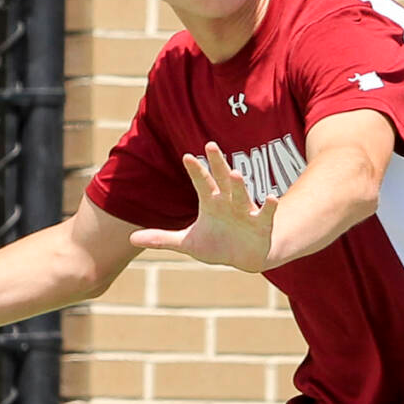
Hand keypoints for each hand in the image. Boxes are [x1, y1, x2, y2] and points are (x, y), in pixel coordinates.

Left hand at [129, 142, 274, 271]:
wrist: (245, 258)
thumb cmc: (217, 245)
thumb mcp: (188, 243)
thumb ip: (162, 239)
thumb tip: (131, 239)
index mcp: (211, 203)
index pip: (201, 183)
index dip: (195, 171)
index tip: (187, 156)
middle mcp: (228, 202)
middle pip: (222, 179)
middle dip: (217, 164)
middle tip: (211, 145)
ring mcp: (246, 212)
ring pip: (241, 195)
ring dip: (238, 185)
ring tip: (234, 173)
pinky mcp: (262, 225)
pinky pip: (266, 214)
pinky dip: (270, 207)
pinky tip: (272, 197)